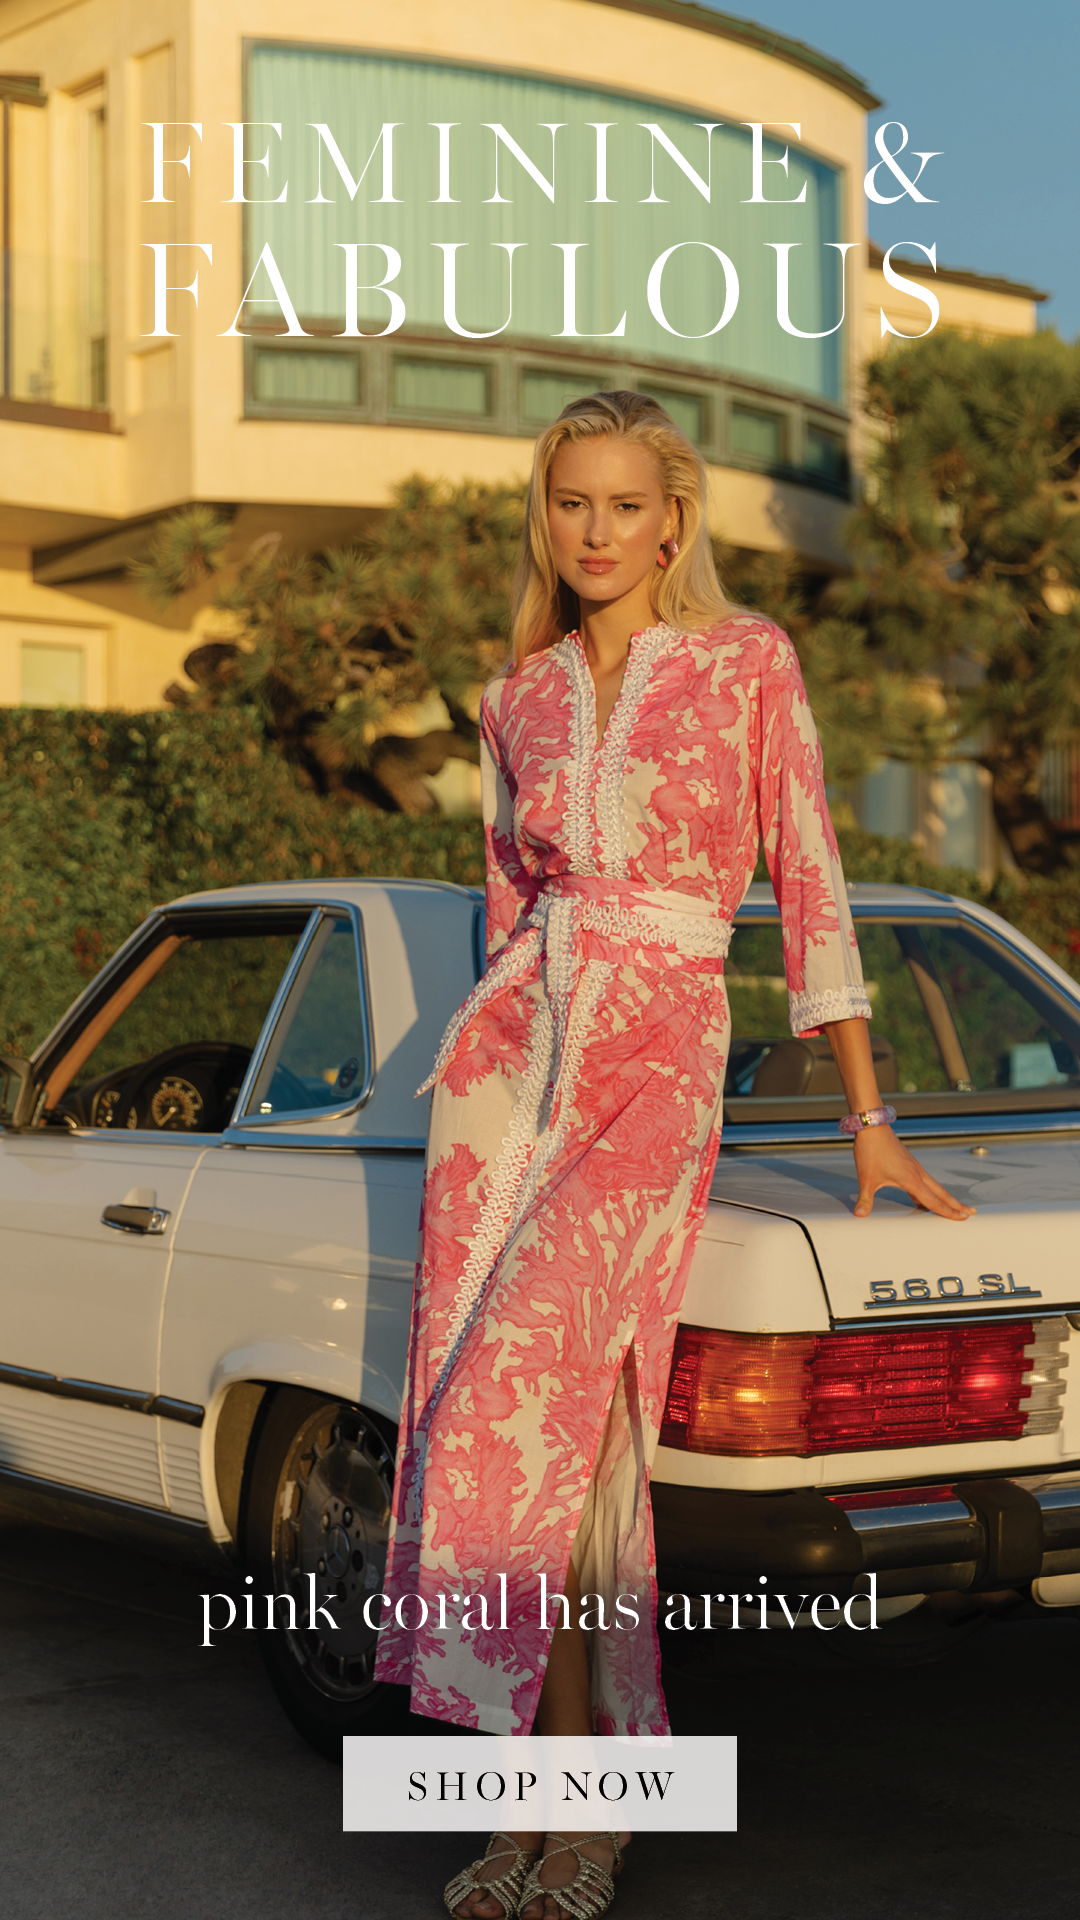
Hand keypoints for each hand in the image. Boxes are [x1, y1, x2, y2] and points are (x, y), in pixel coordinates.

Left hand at [851, 1125, 976, 1220]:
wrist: (872, 1126)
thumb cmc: (871, 1150)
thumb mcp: (866, 1178)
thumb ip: (865, 1199)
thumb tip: (859, 1214)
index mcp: (912, 1179)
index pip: (933, 1201)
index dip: (948, 1212)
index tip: (962, 1218)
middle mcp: (917, 1173)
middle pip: (941, 1193)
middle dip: (956, 1204)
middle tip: (971, 1212)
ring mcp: (914, 1167)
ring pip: (934, 1186)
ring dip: (945, 1197)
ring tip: (954, 1206)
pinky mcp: (909, 1162)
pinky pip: (925, 1180)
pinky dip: (931, 1190)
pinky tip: (923, 1195)